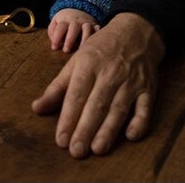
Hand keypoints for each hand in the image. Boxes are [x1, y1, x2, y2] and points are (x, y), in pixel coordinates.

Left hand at [32, 12, 164, 158]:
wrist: (134, 32)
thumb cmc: (100, 50)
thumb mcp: (76, 61)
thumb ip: (57, 87)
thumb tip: (36, 108)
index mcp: (87, 64)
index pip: (76, 95)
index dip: (68, 118)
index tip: (60, 140)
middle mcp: (109, 73)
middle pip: (96, 104)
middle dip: (85, 129)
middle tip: (76, 151)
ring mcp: (130, 81)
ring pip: (118, 109)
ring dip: (108, 130)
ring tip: (97, 149)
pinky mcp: (148, 89)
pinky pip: (145, 108)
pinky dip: (139, 122)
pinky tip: (131, 136)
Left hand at [48, 8, 98, 52]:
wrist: (77, 10)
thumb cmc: (64, 21)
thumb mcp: (55, 23)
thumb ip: (52, 32)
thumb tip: (55, 44)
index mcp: (65, 20)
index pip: (61, 27)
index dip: (57, 37)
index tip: (54, 47)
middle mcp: (76, 22)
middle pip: (73, 28)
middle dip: (70, 39)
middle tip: (65, 50)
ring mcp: (86, 23)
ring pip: (87, 29)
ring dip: (84, 38)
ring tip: (81, 50)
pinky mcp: (94, 27)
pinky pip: (97, 30)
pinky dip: (97, 33)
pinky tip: (96, 41)